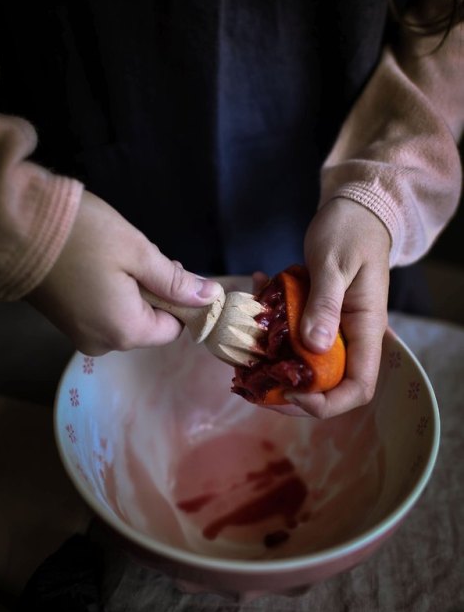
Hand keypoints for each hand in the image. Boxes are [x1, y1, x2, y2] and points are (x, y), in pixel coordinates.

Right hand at [27, 191, 221, 354]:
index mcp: (124, 332)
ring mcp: (81, 335)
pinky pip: (104, 313)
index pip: (173, 329)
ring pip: (127, 317)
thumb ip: (176, 281)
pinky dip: (111, 293)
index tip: (167, 267)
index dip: (179, 300)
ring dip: (133, 291)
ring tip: (116, 259)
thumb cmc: (83, 236)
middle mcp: (103, 343)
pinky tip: (100, 266)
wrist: (17, 227)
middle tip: (141, 257)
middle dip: (154, 293)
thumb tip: (210, 297)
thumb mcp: (138, 252)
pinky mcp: (67, 322)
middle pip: (149, 324)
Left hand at [268, 198, 390, 417]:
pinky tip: (254, 305)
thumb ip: (324, 305)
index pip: (358, 388)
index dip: (327, 402)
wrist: (354, 209)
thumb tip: (314, 348)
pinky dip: (273, 332)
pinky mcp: (318, 316)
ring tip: (246, 360)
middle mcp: (352, 336)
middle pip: (329, 385)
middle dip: (293, 392)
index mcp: (366, 329)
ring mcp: (335, 328)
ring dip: (277, 366)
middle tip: (256, 385)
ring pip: (308, 364)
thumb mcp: (333, 264)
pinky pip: (296, 336)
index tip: (292, 392)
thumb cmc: (350, 231)